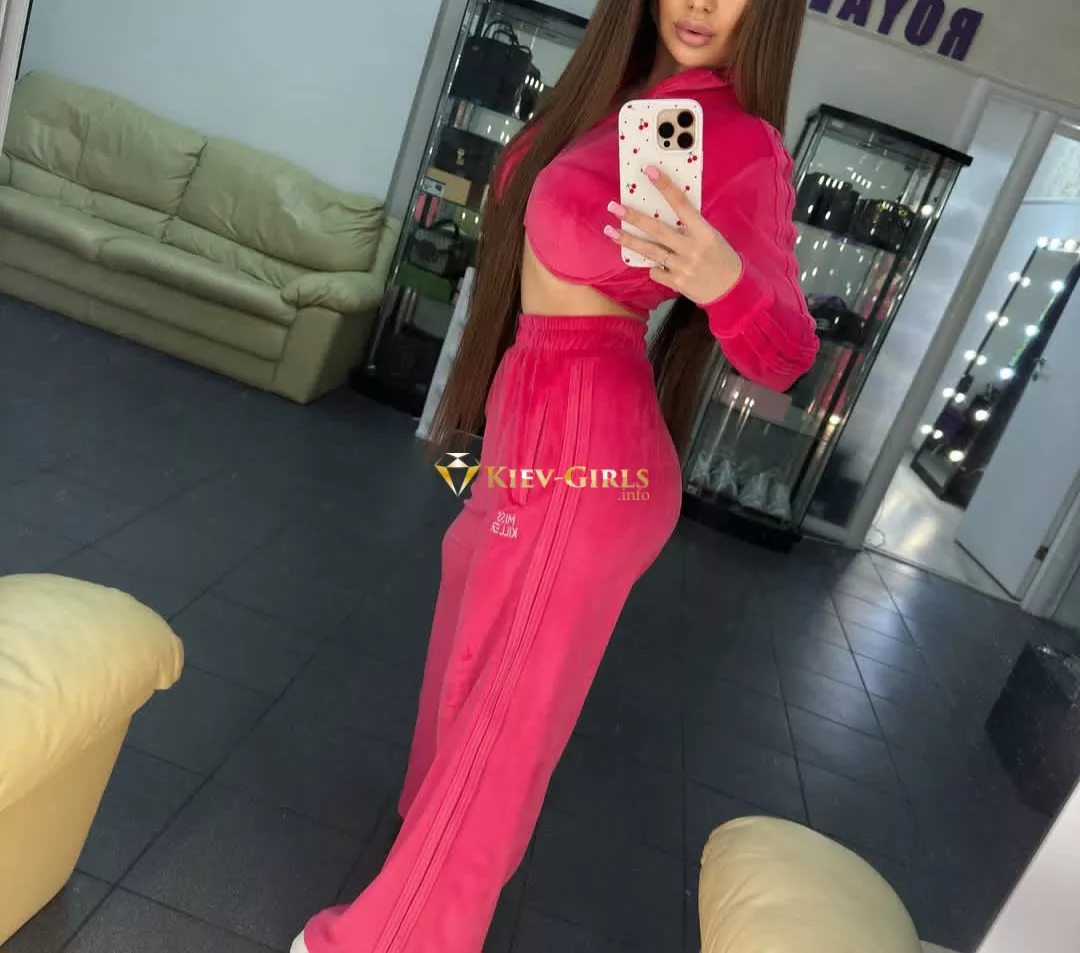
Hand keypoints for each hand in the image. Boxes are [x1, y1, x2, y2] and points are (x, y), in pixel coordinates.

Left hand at [604, 165, 742, 303]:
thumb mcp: (710, 236)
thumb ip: (690, 226)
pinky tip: (660, 267)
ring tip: (610, 231)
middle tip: (615, 206)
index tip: (649, 172)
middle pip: (657, 230)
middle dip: (634, 217)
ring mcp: (682, 266)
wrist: (730, 290)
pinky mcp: (676, 282)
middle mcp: (691, 248)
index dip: (665, 187)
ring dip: (628, 240)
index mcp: (703, 231)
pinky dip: (654, 267)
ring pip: (649, 251)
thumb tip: (664, 211)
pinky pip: (655, 271)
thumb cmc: (720, 258)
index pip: (682, 204)